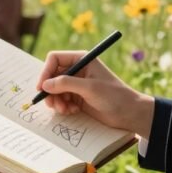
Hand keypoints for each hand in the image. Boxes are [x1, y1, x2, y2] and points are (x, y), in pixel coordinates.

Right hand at [36, 51, 154, 136]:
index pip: (55, 59)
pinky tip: (72, 111)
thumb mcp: (89, 88)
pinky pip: (61, 100)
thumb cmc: (113, 96)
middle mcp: (77, 70)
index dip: (46, 72)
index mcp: (81, 59)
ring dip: (56, 101)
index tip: (42, 87)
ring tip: (64, 110)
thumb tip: (45, 85)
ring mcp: (76, 84)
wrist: (129, 113)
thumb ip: (66, 84)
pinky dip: (63, 107)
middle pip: (52, 76)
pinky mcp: (77, 97)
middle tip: (51, 104)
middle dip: (50, 90)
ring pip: (54, 90)